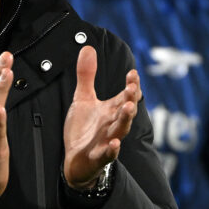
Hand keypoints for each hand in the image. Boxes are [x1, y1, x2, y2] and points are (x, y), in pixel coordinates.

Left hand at [62, 45, 140, 188]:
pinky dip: (111, 150)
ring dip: (125, 119)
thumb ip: (86, 75)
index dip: (131, 85)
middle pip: (126, 111)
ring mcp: (106, 141)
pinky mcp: (97, 157)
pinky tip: (114, 144)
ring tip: (128, 107)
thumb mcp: (83, 99)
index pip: (126, 95)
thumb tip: (88, 47)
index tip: (133, 73)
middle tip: (132, 88)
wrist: (75, 160)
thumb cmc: (83, 130)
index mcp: (111, 110)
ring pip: (120, 130)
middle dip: (130, 99)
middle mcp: (112, 124)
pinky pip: (107, 154)